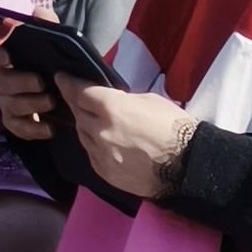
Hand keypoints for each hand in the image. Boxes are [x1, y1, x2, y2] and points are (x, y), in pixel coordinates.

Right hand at [0, 52, 62, 144]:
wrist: (66, 100)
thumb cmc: (58, 73)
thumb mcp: (56, 59)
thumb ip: (49, 44)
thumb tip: (52, 32)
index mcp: (10, 61)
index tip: (6, 56)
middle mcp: (3, 80)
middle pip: (3, 80)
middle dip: (22, 82)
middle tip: (41, 83)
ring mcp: (7, 102)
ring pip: (10, 104)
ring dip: (31, 104)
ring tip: (51, 102)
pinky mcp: (14, 122)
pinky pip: (17, 127)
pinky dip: (33, 129)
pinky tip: (50, 128)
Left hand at [55, 77, 197, 199]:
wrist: (189, 167)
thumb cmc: (176, 128)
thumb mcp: (151, 101)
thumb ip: (123, 100)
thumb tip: (111, 101)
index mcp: (110, 108)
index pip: (78, 92)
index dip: (68, 83)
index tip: (62, 79)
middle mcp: (99, 130)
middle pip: (78, 113)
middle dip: (79, 105)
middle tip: (83, 102)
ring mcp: (100, 154)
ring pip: (83, 135)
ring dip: (87, 127)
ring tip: (99, 125)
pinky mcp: (105, 173)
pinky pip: (92, 155)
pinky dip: (96, 147)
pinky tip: (108, 145)